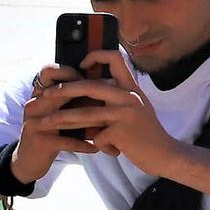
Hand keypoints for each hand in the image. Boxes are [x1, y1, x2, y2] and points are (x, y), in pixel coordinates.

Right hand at [11, 62, 101, 179]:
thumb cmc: (51, 134)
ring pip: (67, 117)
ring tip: (109, 125)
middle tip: (107, 101)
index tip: (92, 79)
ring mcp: (35, 123)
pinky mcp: (40, 142)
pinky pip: (68, 141)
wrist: (28, 162)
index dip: (69, 72)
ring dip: (90, 121)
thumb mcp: (58, 113)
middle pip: (60, 92)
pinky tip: (97, 148)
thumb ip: (74, 98)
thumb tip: (104, 83)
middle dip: (86, 96)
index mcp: (38, 95)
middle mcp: (34, 105)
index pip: (48, 71)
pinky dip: (84, 144)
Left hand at [33, 50, 177, 170]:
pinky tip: (108, 149)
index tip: (80, 65)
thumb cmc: (147, 132)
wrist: (164, 154)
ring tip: (44, 123)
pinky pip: (97, 137)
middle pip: (90, 86)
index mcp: (132, 87)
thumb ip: (118, 96)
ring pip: (85, 114)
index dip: (96, 56)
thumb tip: (90, 88)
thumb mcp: (137, 107)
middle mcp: (129, 96)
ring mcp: (125, 114)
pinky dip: (97, 144)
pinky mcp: (121, 132)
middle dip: (64, 90)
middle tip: (47, 95)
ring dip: (61, 119)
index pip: (115, 58)